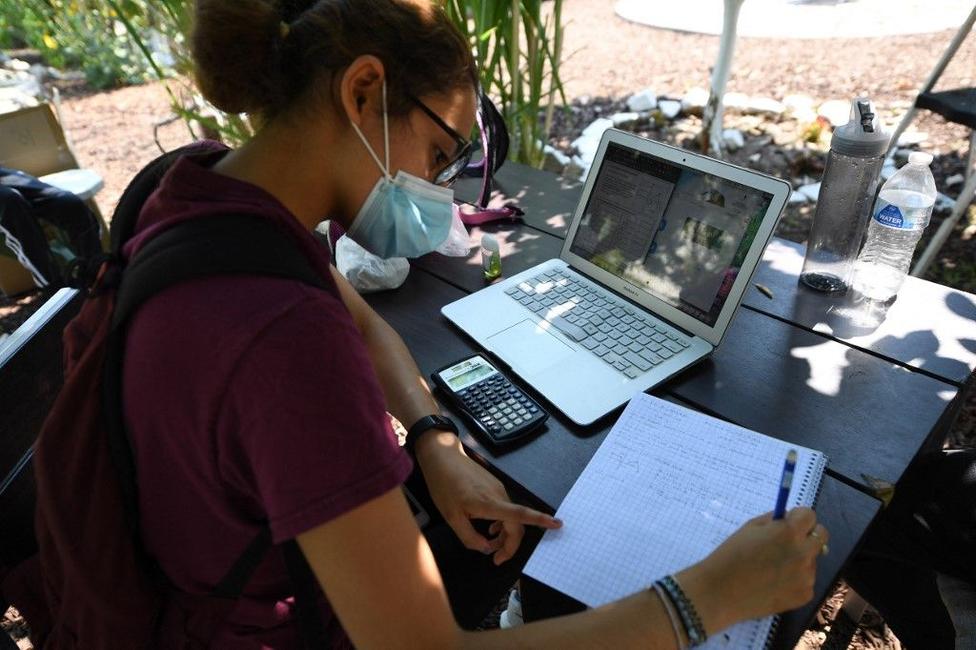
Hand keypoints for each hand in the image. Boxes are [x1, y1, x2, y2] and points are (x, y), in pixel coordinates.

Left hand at [415, 431, 561, 564]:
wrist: (442, 456)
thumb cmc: (443, 485)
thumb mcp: (450, 517)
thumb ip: (469, 537)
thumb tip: (486, 549)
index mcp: (489, 503)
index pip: (520, 515)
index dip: (540, 521)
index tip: (557, 524)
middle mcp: (499, 495)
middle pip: (517, 524)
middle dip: (511, 545)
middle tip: (497, 560)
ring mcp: (498, 489)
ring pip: (510, 517)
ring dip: (504, 534)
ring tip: (489, 546)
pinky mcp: (494, 486)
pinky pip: (504, 509)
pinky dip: (501, 523)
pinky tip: (490, 528)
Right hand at [678, 508, 828, 634]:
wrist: (721, 592)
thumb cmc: (731, 555)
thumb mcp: (749, 528)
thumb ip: (774, 521)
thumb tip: (789, 518)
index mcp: (788, 532)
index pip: (810, 515)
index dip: (798, 518)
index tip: (790, 523)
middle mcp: (803, 553)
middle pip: (821, 536)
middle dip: (808, 535)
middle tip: (789, 542)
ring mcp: (807, 576)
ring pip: (812, 560)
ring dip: (800, 559)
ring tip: (773, 569)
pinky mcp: (805, 595)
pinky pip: (806, 580)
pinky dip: (795, 580)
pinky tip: (774, 584)